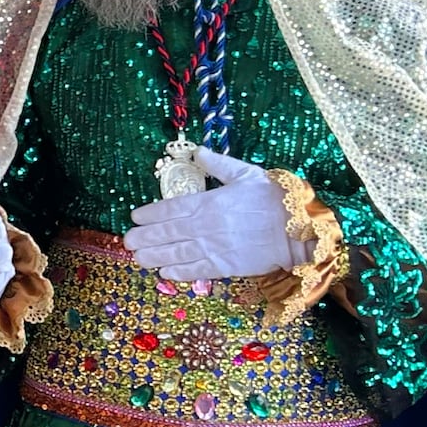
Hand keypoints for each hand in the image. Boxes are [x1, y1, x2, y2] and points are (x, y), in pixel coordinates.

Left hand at [124, 147, 311, 280]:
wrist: (299, 228)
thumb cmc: (275, 198)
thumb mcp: (246, 173)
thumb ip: (219, 165)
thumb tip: (198, 153)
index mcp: (209, 202)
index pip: (171, 208)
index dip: (150, 213)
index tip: (135, 217)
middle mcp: (206, 226)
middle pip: (167, 232)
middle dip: (145, 237)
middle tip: (127, 241)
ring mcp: (215, 247)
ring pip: (177, 253)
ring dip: (154, 256)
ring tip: (137, 258)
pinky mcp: (226, 266)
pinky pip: (197, 271)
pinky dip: (179, 272)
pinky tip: (164, 273)